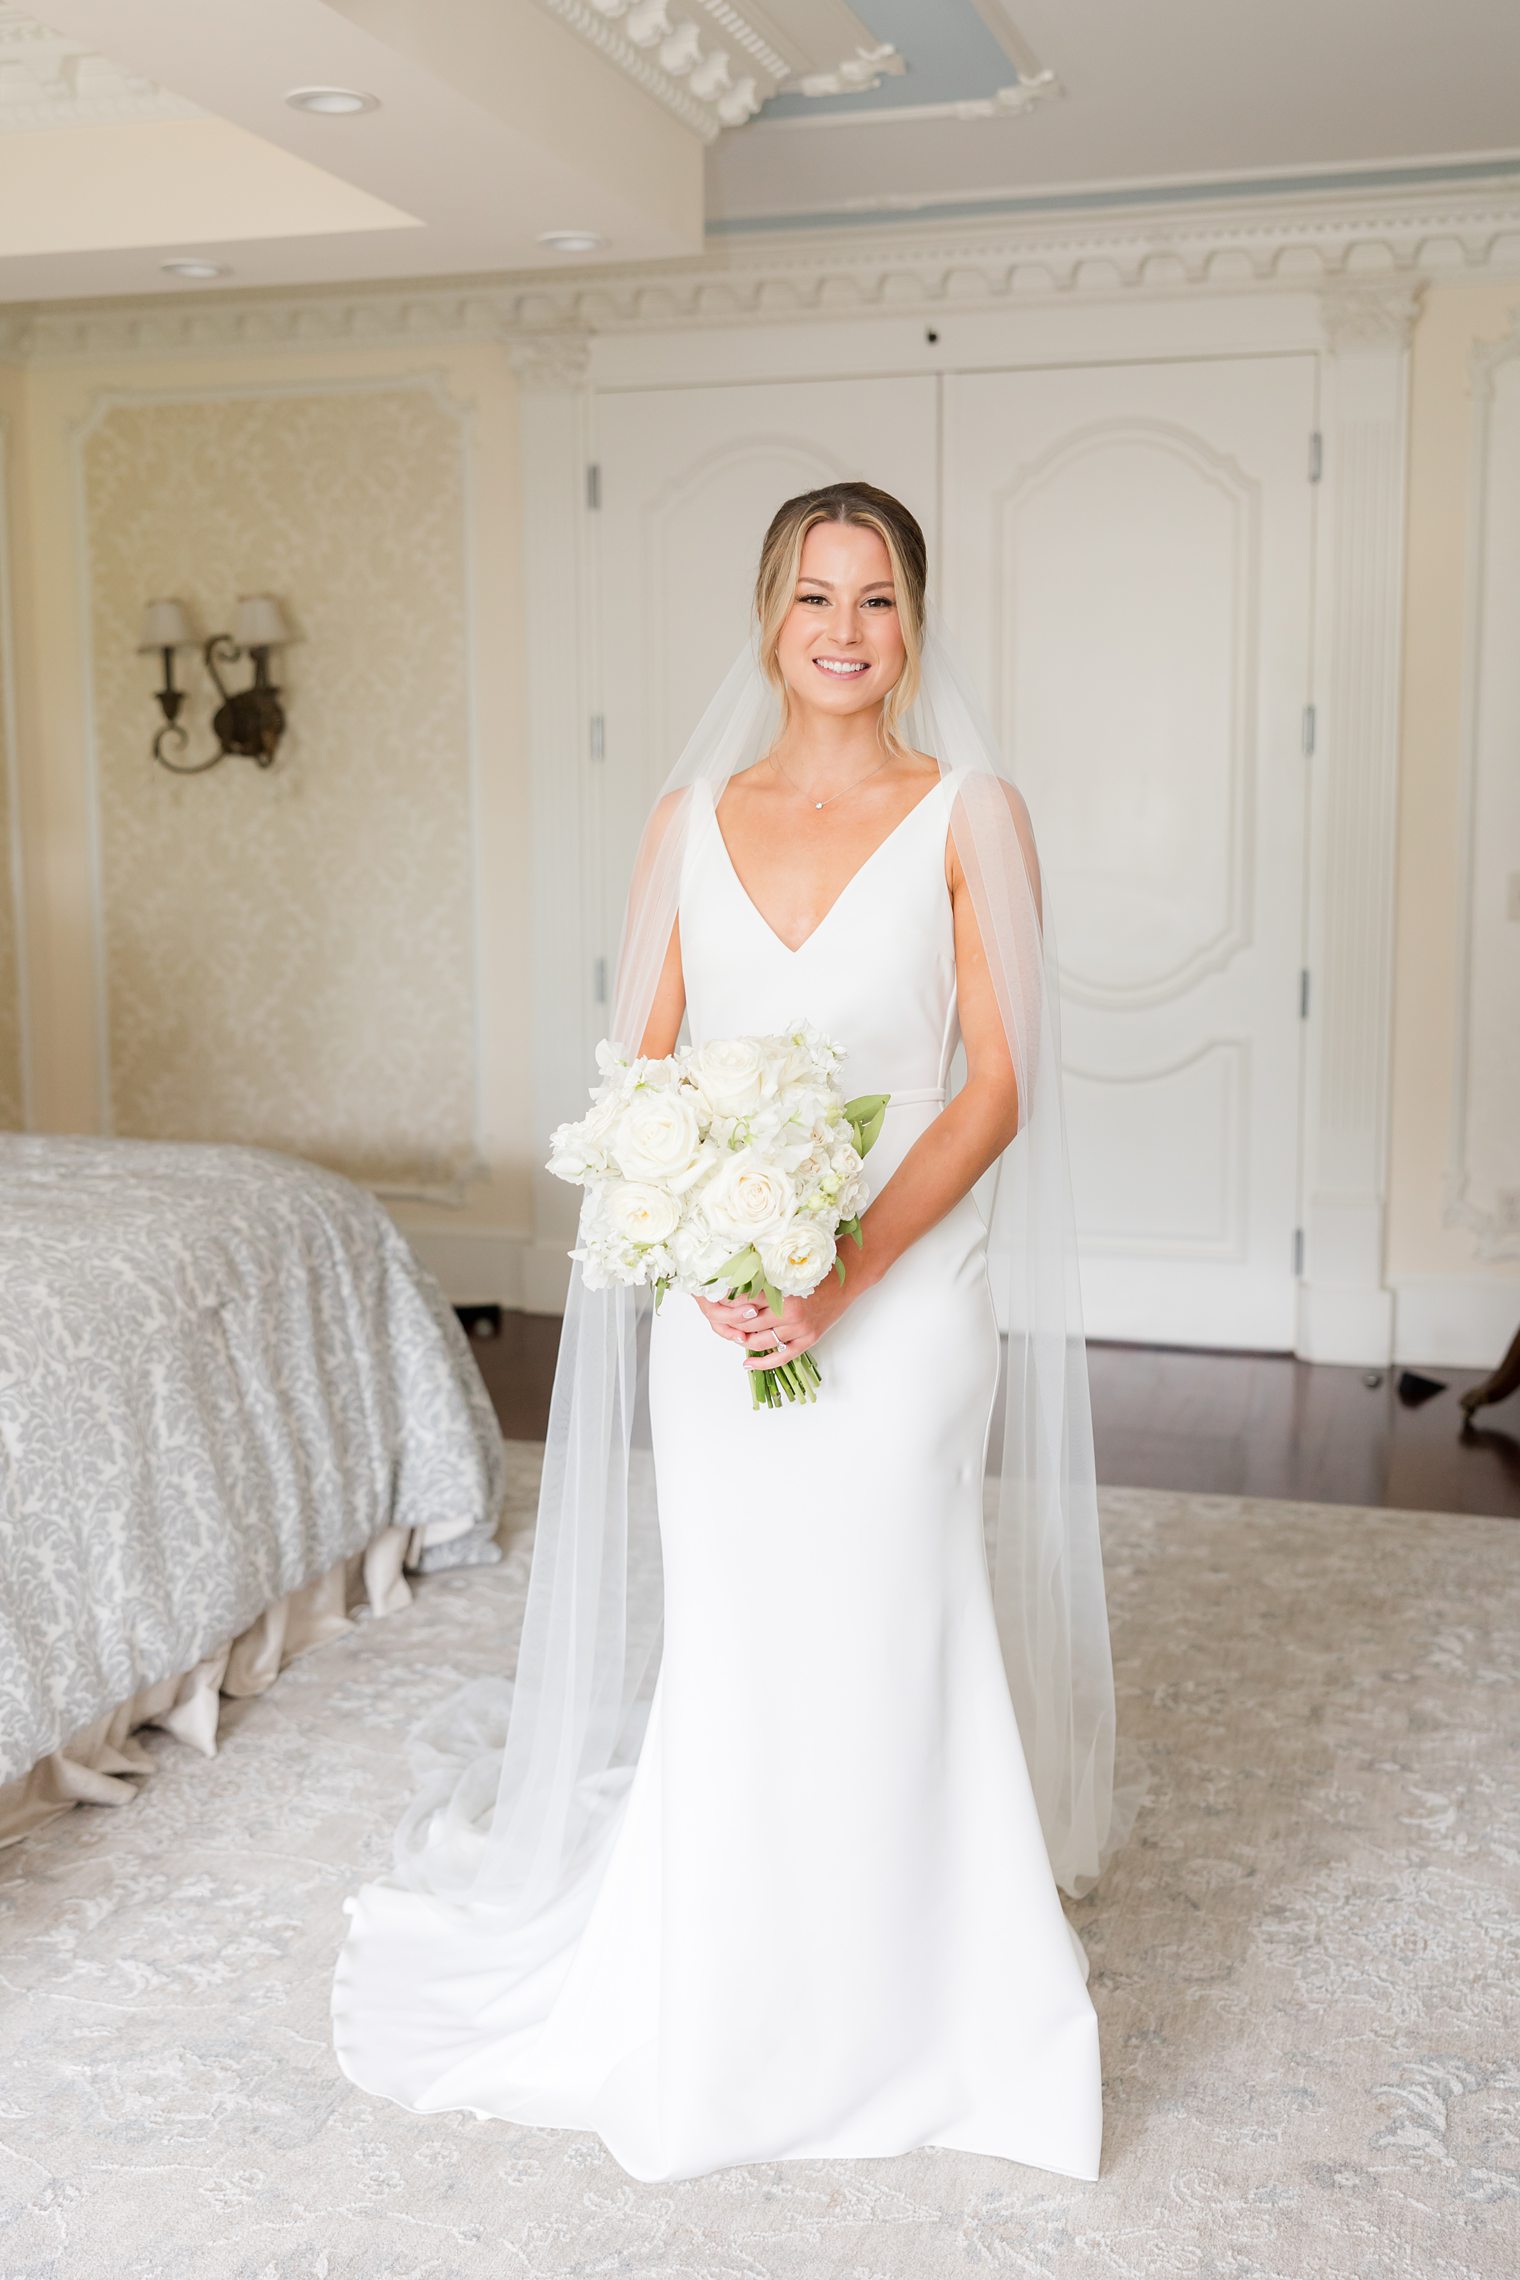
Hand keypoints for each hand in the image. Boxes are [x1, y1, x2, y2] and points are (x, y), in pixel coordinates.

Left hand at [694, 1272, 856, 1369]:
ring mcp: (799, 1329)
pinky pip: (781, 1357)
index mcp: (781, 1291)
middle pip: (747, 1324)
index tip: (712, 1302)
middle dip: (729, 1324)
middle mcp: (788, 1312)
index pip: (742, 1302)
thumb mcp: (786, 1271)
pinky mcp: (808, 1340)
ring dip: (742, 1340)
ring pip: (760, 1341)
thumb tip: (732, 1289)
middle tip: (718, 1321)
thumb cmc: (815, 1271)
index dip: (724, 1304)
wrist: (846, 1278)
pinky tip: (747, 1363)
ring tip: (733, 1336)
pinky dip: (762, 1363)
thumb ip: (762, 1281)